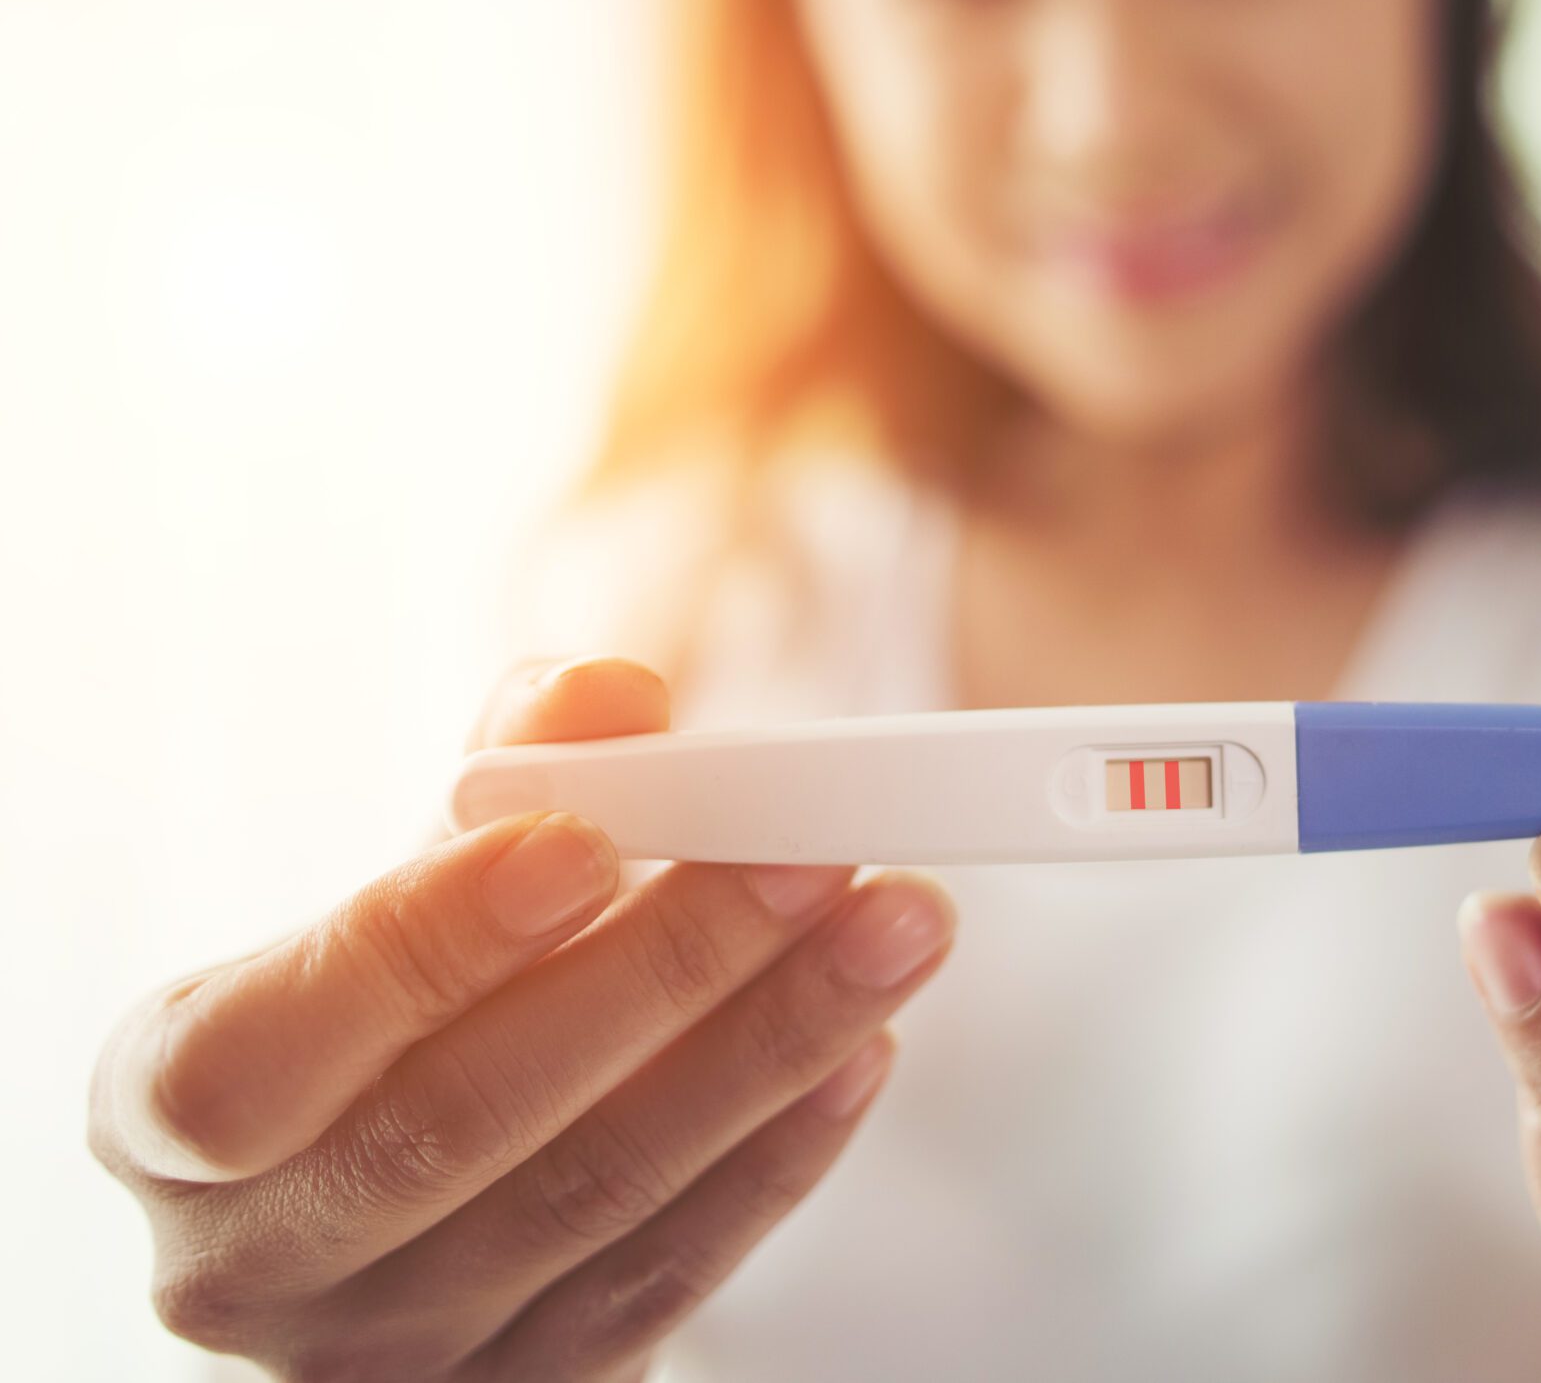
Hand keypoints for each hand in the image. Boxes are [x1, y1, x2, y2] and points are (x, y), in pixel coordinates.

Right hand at [91, 657, 956, 1381]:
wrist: (399, 1218)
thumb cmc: (390, 1024)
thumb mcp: (407, 897)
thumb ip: (503, 783)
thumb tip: (607, 696)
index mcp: (173, 1112)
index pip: (256, 1056)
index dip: (419, 946)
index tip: (582, 839)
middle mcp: (259, 1258)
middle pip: (459, 1123)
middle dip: (658, 969)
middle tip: (808, 855)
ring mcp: (392, 1355)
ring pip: (594, 1198)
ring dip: (768, 1045)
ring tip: (894, 924)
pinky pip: (671, 1273)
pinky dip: (781, 1153)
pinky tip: (864, 1045)